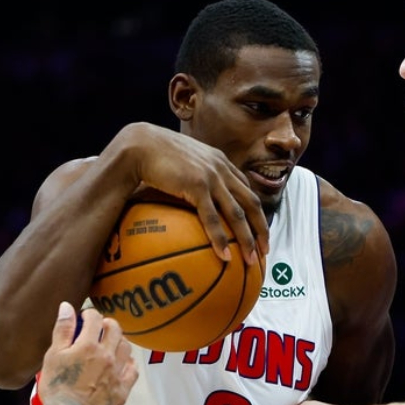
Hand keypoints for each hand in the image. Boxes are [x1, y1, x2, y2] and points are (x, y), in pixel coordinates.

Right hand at [39, 302, 136, 404]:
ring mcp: (117, 373)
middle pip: (115, 329)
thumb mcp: (53, 355)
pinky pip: (133, 370)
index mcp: (89, 345)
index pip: (95, 318)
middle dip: (106, 324)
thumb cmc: (56, 388)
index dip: (89, 314)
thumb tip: (67, 307)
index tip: (84, 317)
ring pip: (126, 347)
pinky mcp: (122, 390)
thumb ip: (63, 329)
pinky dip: (128, 362)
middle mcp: (108, 356)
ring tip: (110, 344)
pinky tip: (121, 363)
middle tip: (98, 328)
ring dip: (119, 341)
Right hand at [116, 123, 268, 264]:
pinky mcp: (196, 185)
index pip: (246, 188)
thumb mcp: (181, 161)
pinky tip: (224, 256)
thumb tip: (188, 194)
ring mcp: (211, 177)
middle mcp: (221, 168)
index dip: (255, 210)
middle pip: (251, 202)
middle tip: (265, 250)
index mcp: (220, 161)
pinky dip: (220, 238)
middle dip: (261, 228)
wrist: (140, 145)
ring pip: (237, 213)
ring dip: (247, 239)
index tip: (259, 229)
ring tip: (252, 259)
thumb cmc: (154, 154)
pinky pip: (212, 218)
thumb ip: (192, 174)